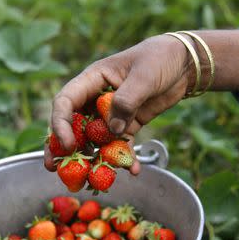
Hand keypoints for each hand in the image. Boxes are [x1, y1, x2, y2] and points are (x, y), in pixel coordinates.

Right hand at [44, 34, 192, 174]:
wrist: (184, 63)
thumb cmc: (159, 59)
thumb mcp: (144, 76)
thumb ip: (127, 101)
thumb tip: (113, 130)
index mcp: (92, 80)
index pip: (66, 102)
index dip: (61, 124)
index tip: (67, 145)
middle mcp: (96, 98)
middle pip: (73, 125)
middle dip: (63, 147)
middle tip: (54, 168)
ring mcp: (111, 113)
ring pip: (95, 139)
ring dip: (92, 159)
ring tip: (90, 180)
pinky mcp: (128, 124)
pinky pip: (121, 144)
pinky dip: (124, 158)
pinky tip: (132, 170)